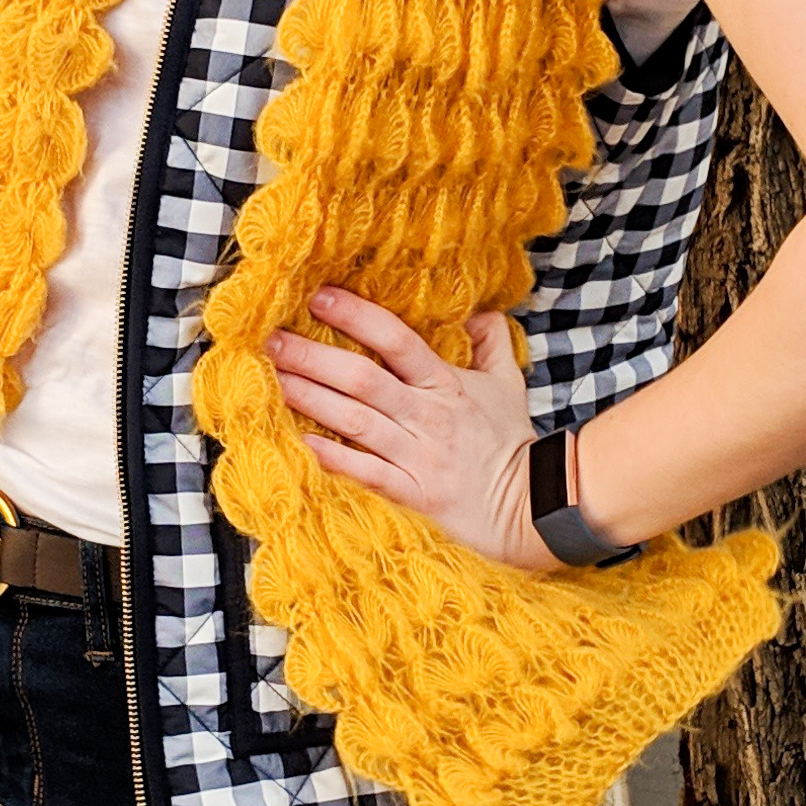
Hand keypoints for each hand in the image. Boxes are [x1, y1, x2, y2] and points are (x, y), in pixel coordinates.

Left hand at [267, 290, 555, 572]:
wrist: (534, 508)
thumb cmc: (512, 445)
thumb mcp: (508, 385)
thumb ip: (491, 343)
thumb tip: (479, 310)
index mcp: (446, 384)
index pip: (397, 340)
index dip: (357, 316)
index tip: (318, 297)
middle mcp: (428, 416)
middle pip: (363, 379)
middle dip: (313, 357)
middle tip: (270, 339)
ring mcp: (419, 457)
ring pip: (356, 421)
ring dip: (310, 399)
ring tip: (272, 380)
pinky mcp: (415, 495)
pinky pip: (367, 473)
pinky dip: (333, 458)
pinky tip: (300, 443)